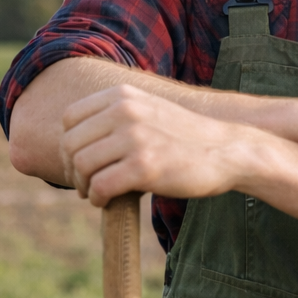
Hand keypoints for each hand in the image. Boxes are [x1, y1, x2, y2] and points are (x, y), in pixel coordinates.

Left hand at [59, 83, 253, 206]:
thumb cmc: (184, 137)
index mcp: (122, 95)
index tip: (79, 162)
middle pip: (70, 144)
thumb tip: (73, 142)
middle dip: (72, 169)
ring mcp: (135, 138)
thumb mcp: (147, 109)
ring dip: (83, 186)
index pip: (69, 118)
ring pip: (82, 165)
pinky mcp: (145, 167)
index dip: (69, 144)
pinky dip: (97, 198)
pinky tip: (106, 202)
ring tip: (95, 194)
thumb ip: (114, 116)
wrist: (227, 151)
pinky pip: (100, 186)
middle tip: (85, 184)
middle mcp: (125, 111)